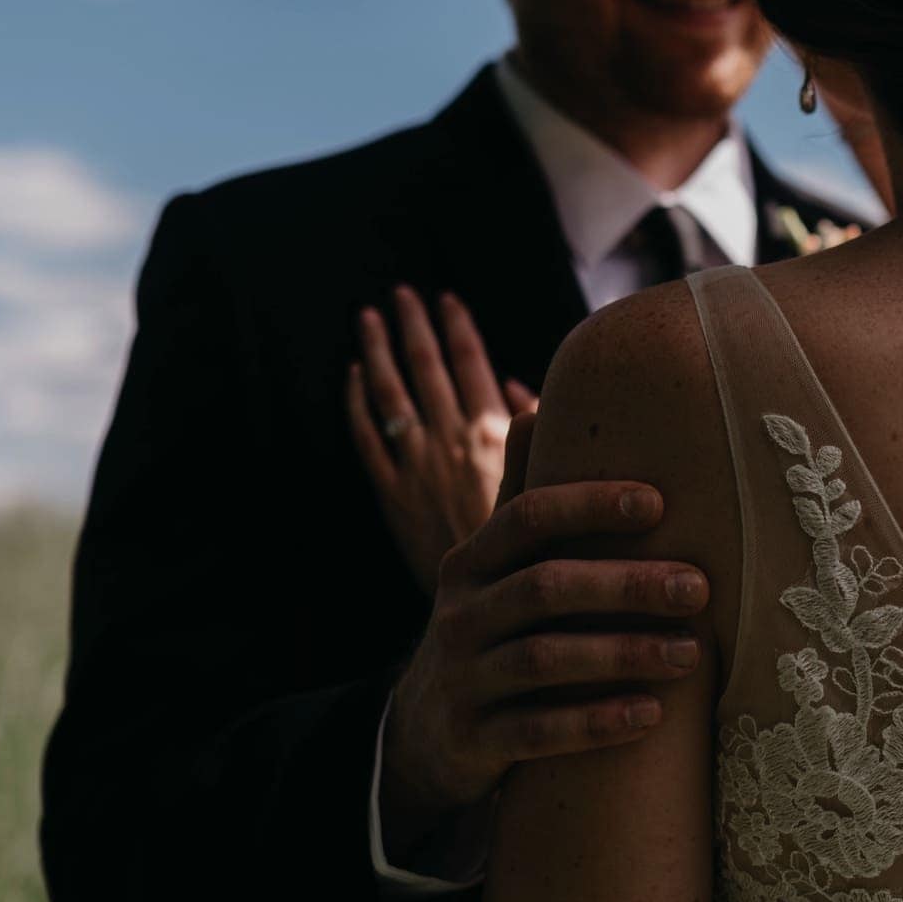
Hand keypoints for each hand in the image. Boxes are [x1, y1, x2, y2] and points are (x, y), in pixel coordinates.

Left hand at [346, 286, 537, 593]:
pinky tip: (353, 377)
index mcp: (495, 435)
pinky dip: (358, 404)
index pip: (470, 364)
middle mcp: (453, 442)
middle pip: (426, 368)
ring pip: (391, 395)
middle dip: (414, 326)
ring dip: (379, 351)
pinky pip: (368, 440)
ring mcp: (418, 467)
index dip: (457, 327)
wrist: (499, 607)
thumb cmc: (533, 546)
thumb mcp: (549, 481)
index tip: (447, 300)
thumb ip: (534, 433)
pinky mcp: (392, 495)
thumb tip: (520, 387)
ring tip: (370, 317)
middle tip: (403, 294)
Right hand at [377, 412, 711, 846]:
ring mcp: (465, 679)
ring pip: (544, 660)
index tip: (659, 502)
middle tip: (700, 587)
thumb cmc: (486, 629)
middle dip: (624, 585)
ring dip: (622, 654)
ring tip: (690, 653)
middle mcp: (461, 615)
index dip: (588, 504)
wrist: (425, 735)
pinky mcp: (474, 741)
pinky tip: (651, 715)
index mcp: (472, 561)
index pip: (525, 516)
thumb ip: (518, 498)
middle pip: (543, 588)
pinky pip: (537, 731)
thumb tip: (539, 407)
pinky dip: (594, 722)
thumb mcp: (491, 567)